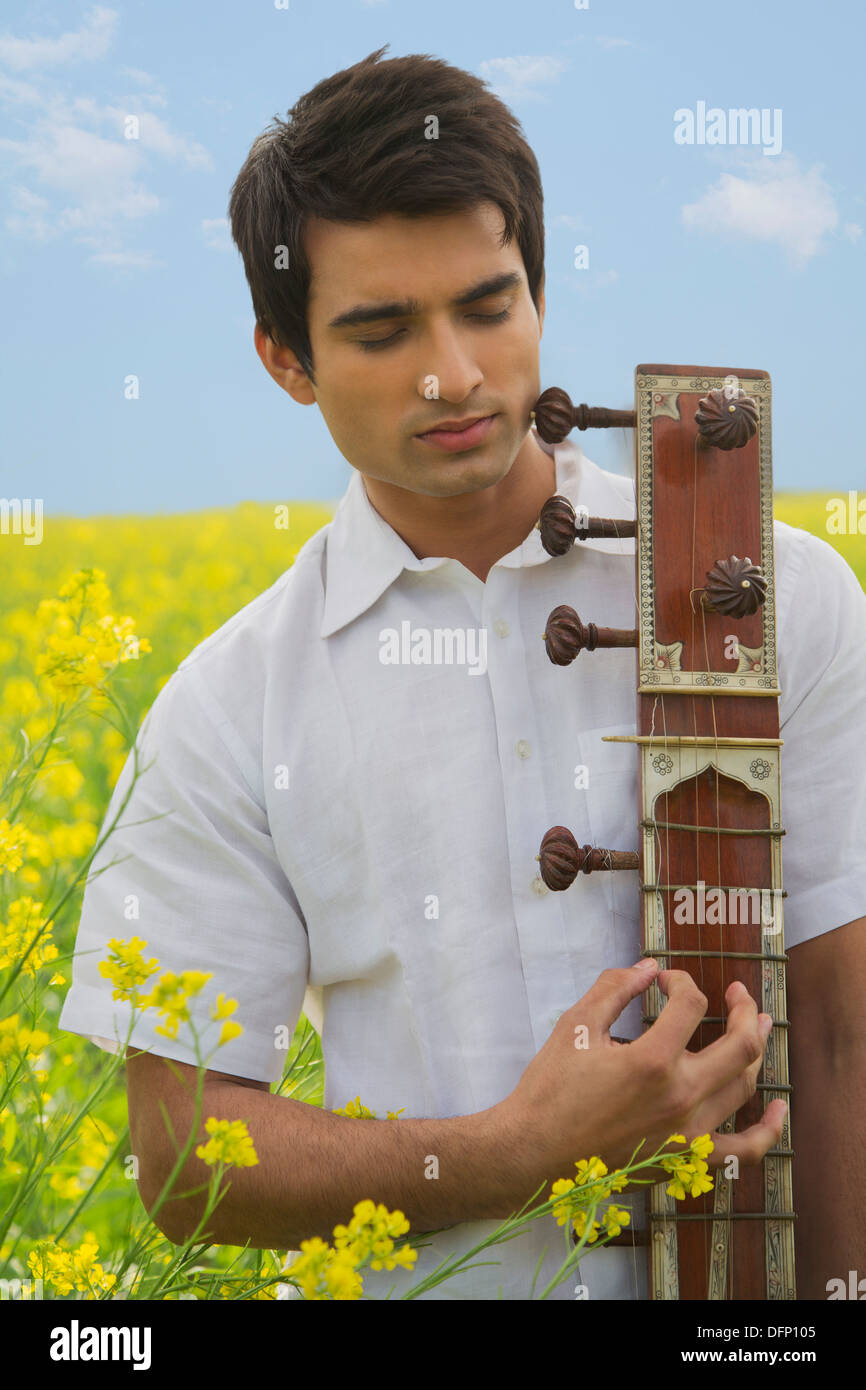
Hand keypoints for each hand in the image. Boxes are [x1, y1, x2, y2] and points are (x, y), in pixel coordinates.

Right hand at [497, 959, 781, 1190]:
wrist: (533, 1152)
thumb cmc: (550, 1089)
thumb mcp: (576, 1025)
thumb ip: (614, 988)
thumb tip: (649, 968)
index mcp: (652, 1060)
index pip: (691, 1004)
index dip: (681, 982)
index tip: (663, 981)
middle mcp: (681, 1096)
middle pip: (740, 1044)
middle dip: (742, 1008)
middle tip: (735, 992)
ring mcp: (689, 1132)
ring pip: (744, 1085)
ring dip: (754, 1050)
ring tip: (754, 1027)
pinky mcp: (687, 1160)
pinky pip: (744, 1149)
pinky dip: (767, 1129)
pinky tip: (778, 1108)